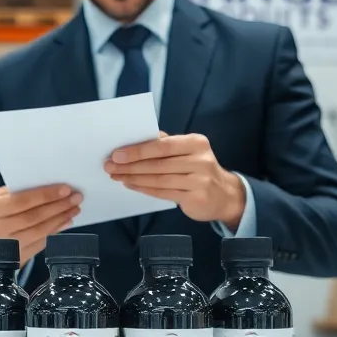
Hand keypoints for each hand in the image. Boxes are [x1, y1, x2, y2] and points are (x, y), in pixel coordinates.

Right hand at [0, 184, 82, 263]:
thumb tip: (41, 186)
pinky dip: (53, 234)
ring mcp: (5, 249)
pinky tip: (64, 224)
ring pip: (38, 232)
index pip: (22, 201)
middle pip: (34, 217)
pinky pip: (37, 246)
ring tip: (74, 209)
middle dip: (58, 206)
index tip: (66, 189)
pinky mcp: (13, 260)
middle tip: (77, 198)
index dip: (46, 195)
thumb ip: (10, 193)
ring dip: (59, 220)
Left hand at [104, 133, 245, 228]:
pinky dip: (143, 189)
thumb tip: (136, 138)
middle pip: (158, 164)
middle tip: (110, 166)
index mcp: (196, 143)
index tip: (117, 153)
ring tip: (116, 176)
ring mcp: (199, 181)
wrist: (225, 195)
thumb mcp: (189, 151)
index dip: (138, 150)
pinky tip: (130, 184)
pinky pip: (163, 193)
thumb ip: (166, 144)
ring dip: (133, 178)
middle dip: (130, 165)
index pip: (162, 145)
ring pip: (158, 179)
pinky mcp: (195, 198)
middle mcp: (200, 160)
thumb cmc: (199, 169)